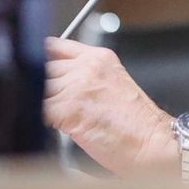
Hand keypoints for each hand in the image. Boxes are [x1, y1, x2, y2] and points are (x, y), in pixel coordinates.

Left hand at [44, 37, 177, 176]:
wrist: (151, 141)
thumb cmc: (137, 122)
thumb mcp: (113, 83)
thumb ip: (85, 73)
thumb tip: (55, 77)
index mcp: (99, 58)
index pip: (55, 46)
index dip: (43, 61)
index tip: (40, 71)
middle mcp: (87, 67)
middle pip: (42, 69)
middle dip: (42, 87)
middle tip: (58, 104)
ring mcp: (77, 86)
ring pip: (37, 90)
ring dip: (43, 105)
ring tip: (63, 118)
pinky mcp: (68, 109)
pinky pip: (39, 111)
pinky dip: (44, 122)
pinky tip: (61, 128)